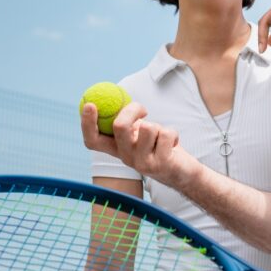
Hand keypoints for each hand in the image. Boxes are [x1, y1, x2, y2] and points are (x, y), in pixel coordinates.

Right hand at [80, 101, 194, 187]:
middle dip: (132, 109)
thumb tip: (116, 98)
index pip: (93, 140)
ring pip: (147, 127)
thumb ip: (128, 122)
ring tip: (161, 136)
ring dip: (158, 125)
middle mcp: (126, 158)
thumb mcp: (139, 134)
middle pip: (120, 126)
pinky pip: (165, 133)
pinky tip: (172, 144)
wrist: (183, 172)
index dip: (87, 124)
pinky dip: (172, 133)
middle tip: (143, 110)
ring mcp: (143, 163)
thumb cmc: (159, 147)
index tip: (89, 104)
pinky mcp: (161, 164)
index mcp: (117, 149)